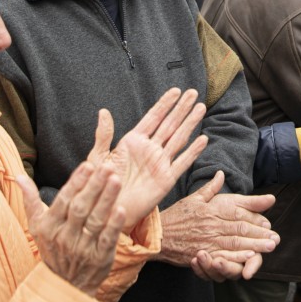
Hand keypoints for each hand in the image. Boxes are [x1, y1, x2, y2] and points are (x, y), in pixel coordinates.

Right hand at [18, 160, 125, 295]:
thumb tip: (18, 177)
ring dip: (106, 200)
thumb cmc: (52, 248)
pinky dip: (114, 225)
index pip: (63, 200)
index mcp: (49, 226)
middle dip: (94, 186)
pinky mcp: (99, 258)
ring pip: (95, 221)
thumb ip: (30, 201)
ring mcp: (82, 249)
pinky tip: (121, 209)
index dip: (76, 183)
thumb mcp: (37, 227)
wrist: (63, 286)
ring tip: (116, 180)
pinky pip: (107, 240)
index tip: (88, 165)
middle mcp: (64, 237)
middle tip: (107, 167)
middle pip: (80, 208)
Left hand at [84, 88, 208, 228]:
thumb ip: (104, 135)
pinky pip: (182, 163)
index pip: (153, 118)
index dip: (165, 104)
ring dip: (190, 123)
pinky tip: (202, 139)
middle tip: (193, 92)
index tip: (176, 91)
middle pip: (169, 124)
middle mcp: (149, 150)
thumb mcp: (98, 157)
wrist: (107, 210)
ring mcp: (159, 164)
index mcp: (133, 142)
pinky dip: (193, 151)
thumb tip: (103, 111)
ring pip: (178, 139)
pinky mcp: (166, 179)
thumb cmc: (100, 185)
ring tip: (200, 108)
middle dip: (181, 108)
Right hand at [158, 171, 277, 280]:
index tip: (268, 221)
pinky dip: (236, 257)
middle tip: (275, 238)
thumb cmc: (176, 216)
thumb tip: (221, 173)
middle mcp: (211, 223)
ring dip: (254, 245)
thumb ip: (210, 188)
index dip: (254, 217)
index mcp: (211, 208)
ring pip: (234, 242)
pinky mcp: (202, 253)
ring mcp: (207, 239)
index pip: (237, 211)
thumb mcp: (193, 198)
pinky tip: (249, 258)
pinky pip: (222, 255)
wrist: (157, 234)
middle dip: (260, 233)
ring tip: (269, 247)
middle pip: (240, 228)